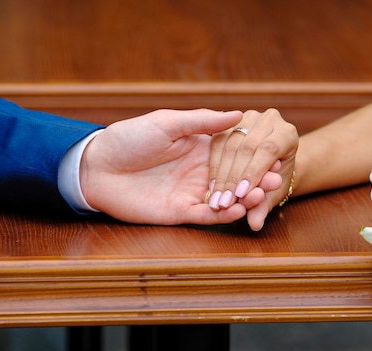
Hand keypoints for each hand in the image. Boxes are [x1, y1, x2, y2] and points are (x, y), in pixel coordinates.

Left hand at [79, 108, 280, 225]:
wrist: (96, 167)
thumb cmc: (128, 138)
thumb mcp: (166, 123)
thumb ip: (202, 121)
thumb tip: (239, 114)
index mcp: (200, 147)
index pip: (234, 153)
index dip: (253, 156)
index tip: (274, 156)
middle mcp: (200, 171)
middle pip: (235, 178)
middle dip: (255, 180)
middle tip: (274, 180)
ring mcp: (192, 192)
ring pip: (226, 198)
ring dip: (245, 198)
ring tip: (261, 196)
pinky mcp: (180, 212)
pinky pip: (207, 215)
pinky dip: (224, 214)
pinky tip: (238, 210)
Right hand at [208, 108, 297, 229]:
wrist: (276, 161)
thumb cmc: (277, 180)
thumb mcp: (274, 193)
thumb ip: (264, 206)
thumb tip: (255, 224)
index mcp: (288, 133)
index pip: (268, 150)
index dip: (253, 172)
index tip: (240, 195)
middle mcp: (271, 119)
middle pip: (247, 146)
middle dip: (233, 176)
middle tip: (223, 201)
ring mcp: (252, 116)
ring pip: (230, 142)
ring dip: (221, 172)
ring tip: (215, 197)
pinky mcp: (233, 120)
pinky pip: (218, 140)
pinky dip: (213, 163)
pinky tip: (210, 184)